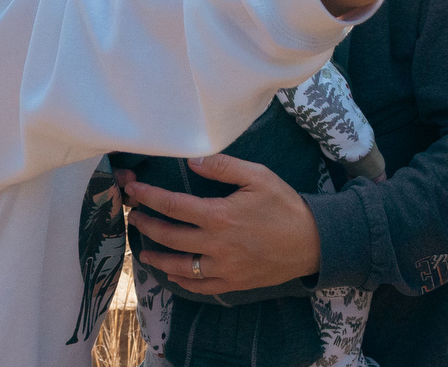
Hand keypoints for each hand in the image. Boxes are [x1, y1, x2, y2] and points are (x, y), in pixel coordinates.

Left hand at [122, 154, 319, 293]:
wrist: (313, 243)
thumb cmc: (285, 206)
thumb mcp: (258, 176)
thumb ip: (222, 166)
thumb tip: (191, 161)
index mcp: (219, 216)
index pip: (173, 205)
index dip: (149, 197)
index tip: (134, 191)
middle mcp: (216, 245)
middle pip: (170, 236)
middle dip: (146, 225)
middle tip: (134, 216)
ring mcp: (224, 268)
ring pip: (180, 266)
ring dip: (157, 258)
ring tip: (143, 250)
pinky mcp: (234, 282)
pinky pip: (201, 286)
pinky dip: (183, 281)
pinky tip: (173, 275)